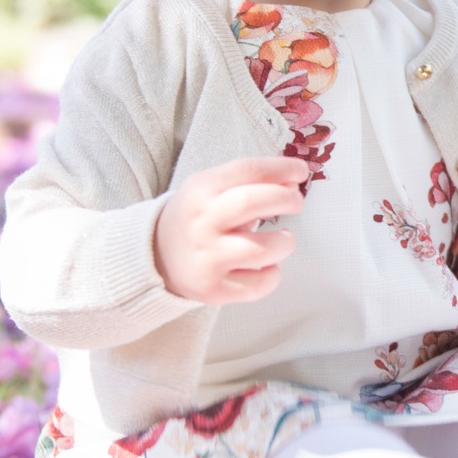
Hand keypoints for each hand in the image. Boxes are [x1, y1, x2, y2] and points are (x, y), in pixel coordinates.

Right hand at [151, 156, 308, 303]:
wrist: (155, 256)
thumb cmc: (197, 218)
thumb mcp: (212, 189)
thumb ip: (250, 182)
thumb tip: (293, 180)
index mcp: (202, 190)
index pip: (247, 170)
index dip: (282, 168)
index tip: (301, 171)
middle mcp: (202, 222)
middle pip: (251, 202)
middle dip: (285, 199)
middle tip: (296, 203)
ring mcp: (206, 258)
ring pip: (260, 250)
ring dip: (284, 243)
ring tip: (283, 240)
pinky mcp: (211, 289)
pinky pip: (255, 286)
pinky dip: (272, 276)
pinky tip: (267, 267)